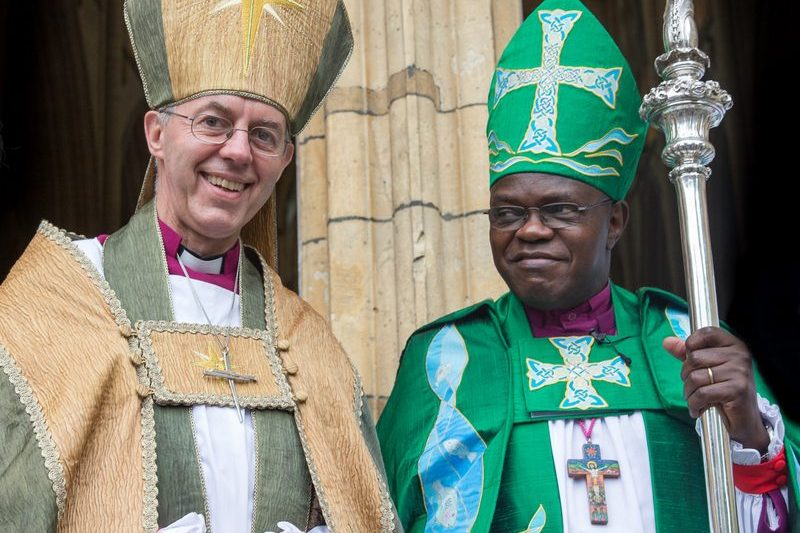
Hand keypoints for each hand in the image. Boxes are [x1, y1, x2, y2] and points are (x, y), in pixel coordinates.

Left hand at [663, 326, 768, 451]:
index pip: (706, 333)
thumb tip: (667, 341)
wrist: (744, 419)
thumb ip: (687, 354)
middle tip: (693, 387)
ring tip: (696, 399)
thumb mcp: (706, 368)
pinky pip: (702, 393)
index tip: (691, 361)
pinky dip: (694, 404)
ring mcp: (740, 372)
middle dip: (686, 376)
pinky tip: (698, 409)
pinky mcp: (737, 390)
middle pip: (694, 358)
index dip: (691, 345)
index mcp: (734, 345)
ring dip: (689, 392)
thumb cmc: (724, 390)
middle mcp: (739, 355)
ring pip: (695, 377)